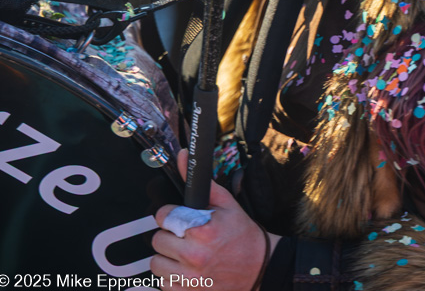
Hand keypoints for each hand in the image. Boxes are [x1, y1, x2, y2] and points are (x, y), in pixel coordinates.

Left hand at [151, 149, 279, 290]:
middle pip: (157, 240)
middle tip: (183, 235)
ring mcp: (191, 279)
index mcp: (203, 230)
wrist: (259, 267)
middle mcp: (195, 255)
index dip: (170, 214)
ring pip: (156, 264)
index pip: (163, 216)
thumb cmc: (241, 234)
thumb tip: (184, 156)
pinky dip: (170, 277)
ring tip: (182, 253)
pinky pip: (163, 284)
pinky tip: (184, 269)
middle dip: (168, 235)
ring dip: (166, 258)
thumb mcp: (226, 203)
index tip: (178, 217)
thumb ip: (202, 182)